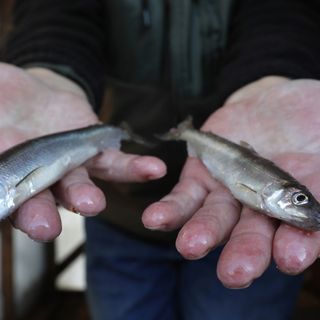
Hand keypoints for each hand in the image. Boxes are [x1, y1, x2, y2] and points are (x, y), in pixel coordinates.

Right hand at [0, 63, 165, 240]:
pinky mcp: (94, 150)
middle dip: (40, 212)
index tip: (12, 219)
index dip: (8, 207)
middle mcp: (37, 179)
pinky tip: (153, 170)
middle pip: (38, 200)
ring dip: (85, 195)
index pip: (5, 197)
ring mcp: (68, 166)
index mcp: (6, 174)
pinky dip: (132, 168)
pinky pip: (113, 162)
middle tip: (44, 227)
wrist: (30, 92)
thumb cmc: (0, 100)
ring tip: (92, 203)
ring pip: (78, 185)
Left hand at [142, 77, 319, 287]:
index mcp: (295, 207)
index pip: (298, 235)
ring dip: (202, 234)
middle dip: (244, 253)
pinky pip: (184, 196)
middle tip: (234, 273)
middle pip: (252, 236)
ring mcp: (228, 192)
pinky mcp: (201, 175)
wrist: (275, 101)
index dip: (296, 246)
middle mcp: (260, 208)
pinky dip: (171, 209)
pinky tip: (155, 219)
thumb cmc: (313, 122)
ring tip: (190, 246)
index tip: (290, 257)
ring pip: (213, 220)